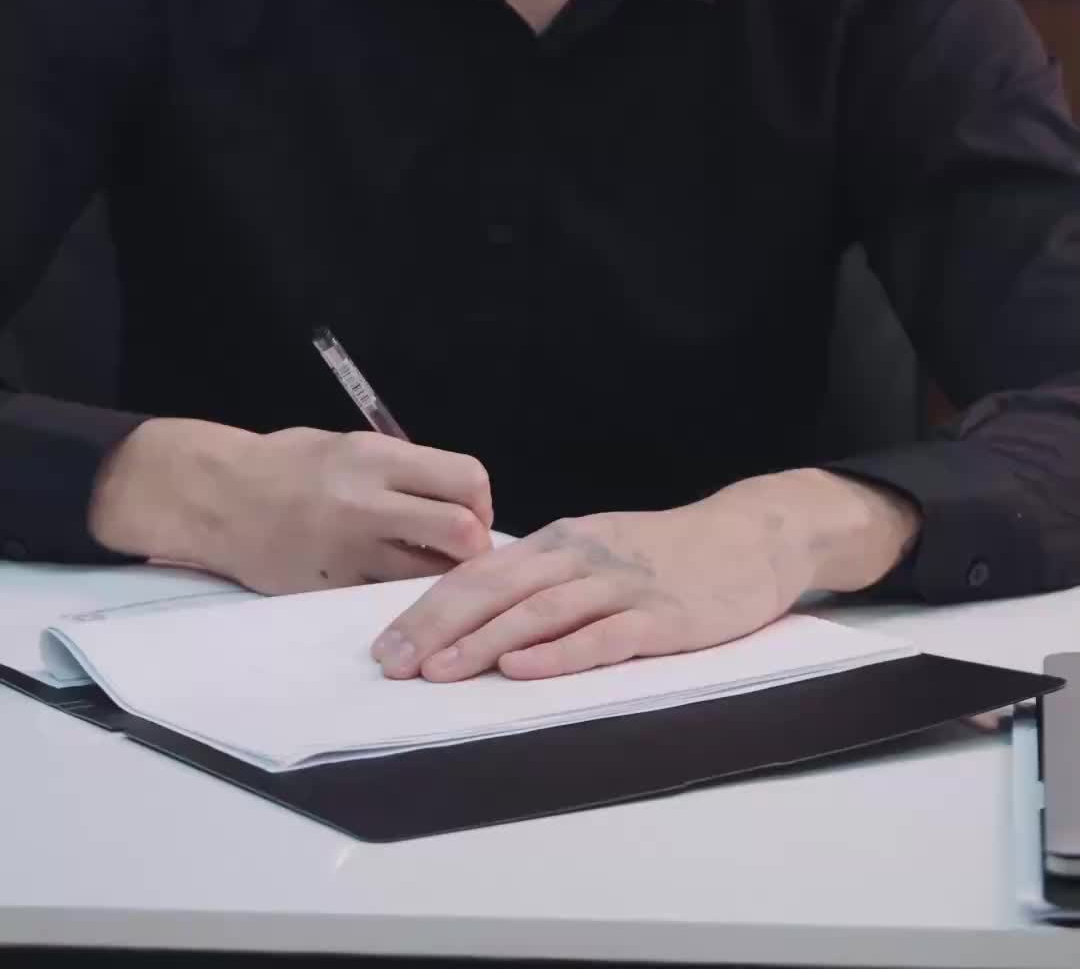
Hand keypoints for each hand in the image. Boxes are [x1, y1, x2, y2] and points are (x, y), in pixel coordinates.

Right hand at [88, 417, 493, 593]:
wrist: (217, 496)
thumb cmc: (285, 464)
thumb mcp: (349, 446)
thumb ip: (401, 470)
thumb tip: (457, 496)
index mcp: (377, 457)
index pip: (467, 479)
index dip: (481, 502)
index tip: (472, 512)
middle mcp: (368, 502)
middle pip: (462, 533)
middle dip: (475, 547)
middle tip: (461, 553)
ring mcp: (349, 550)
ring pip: (430, 577)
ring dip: (441, 579)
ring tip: (427, 573)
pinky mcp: (329, 588)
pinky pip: (385, 598)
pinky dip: (398, 597)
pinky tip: (387, 587)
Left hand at [371, 469, 919, 681]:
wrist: (751, 535)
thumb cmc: (666, 553)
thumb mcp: (596, 553)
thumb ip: (545, 580)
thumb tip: (475, 616)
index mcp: (559, 542)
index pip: (479, 574)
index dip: (427, 609)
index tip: (384, 646)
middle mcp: (581, 557)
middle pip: (496, 589)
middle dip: (437, 627)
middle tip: (392, 665)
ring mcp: (621, 585)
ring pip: (539, 612)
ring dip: (484, 642)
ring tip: (440, 671)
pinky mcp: (662, 616)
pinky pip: (602, 636)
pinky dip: (558, 654)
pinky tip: (523, 669)